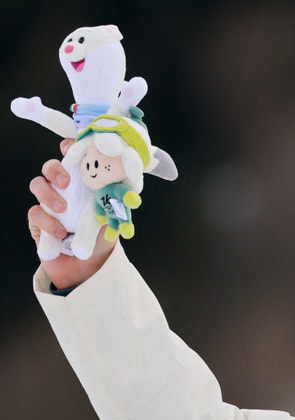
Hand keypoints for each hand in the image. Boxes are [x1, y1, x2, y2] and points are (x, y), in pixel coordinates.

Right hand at [28, 139, 114, 289]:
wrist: (89, 268)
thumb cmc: (102, 239)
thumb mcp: (112, 218)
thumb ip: (115, 201)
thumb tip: (129, 190)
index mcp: (83, 185)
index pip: (73, 160)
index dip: (70, 149)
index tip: (72, 147)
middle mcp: (64, 190)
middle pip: (51, 167)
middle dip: (55, 169)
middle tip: (65, 181)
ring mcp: (49, 204)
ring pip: (37, 185)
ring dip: (49, 195)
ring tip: (63, 209)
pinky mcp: (38, 221)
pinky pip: (35, 213)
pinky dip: (47, 221)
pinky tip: (61, 231)